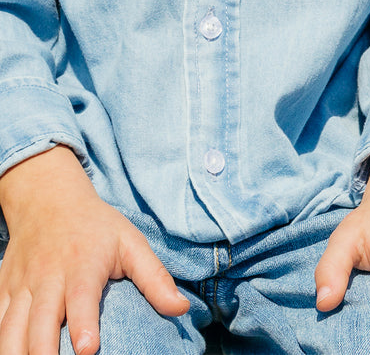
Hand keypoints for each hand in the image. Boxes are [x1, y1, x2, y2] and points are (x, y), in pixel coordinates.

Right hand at [0, 146, 187, 354]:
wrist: (48, 200)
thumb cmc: (96, 227)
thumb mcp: (130, 242)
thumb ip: (155, 277)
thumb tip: (181, 309)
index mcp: (83, 264)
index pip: (81, 297)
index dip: (83, 324)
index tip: (87, 350)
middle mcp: (48, 276)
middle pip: (41, 319)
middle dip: (43, 350)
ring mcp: (22, 286)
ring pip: (11, 326)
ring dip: (16, 352)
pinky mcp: (5, 292)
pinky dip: (0, 342)